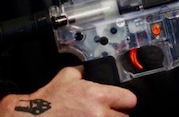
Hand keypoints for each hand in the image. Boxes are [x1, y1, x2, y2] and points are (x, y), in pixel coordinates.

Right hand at [0, 66, 136, 115]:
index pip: (130, 100)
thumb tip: (93, 67)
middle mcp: (99, 114)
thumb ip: (84, 70)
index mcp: (98, 95)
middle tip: (107, 111)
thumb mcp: (67, 75)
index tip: (120, 101)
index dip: (125, 100)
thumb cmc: (49, 100)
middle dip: (116, 114)